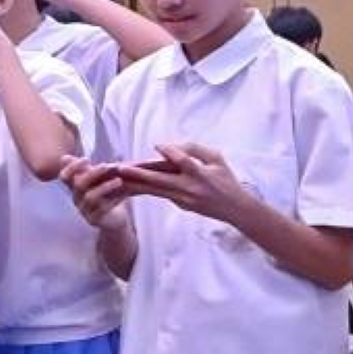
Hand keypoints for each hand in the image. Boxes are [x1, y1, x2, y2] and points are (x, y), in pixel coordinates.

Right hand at [60, 155, 130, 230]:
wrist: (114, 220)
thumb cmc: (106, 196)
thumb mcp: (97, 180)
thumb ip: (87, 169)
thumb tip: (69, 156)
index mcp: (75, 187)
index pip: (64, 176)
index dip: (72, 167)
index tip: (87, 159)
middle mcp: (77, 198)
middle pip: (79, 184)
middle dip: (93, 173)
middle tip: (107, 166)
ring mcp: (84, 210)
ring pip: (90, 197)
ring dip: (105, 187)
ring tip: (119, 181)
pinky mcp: (94, 220)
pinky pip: (103, 209)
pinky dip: (114, 200)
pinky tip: (125, 194)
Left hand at [115, 143, 248, 224]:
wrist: (234, 208)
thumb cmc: (225, 179)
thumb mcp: (216, 158)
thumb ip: (195, 149)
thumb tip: (170, 146)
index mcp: (201, 175)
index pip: (183, 162)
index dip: (171, 152)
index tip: (157, 145)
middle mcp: (190, 189)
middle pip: (161, 180)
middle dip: (139, 174)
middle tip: (121, 168)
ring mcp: (183, 199)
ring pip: (155, 190)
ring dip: (135, 184)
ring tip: (118, 178)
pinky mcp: (179, 205)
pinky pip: (159, 194)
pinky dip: (144, 189)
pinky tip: (128, 185)